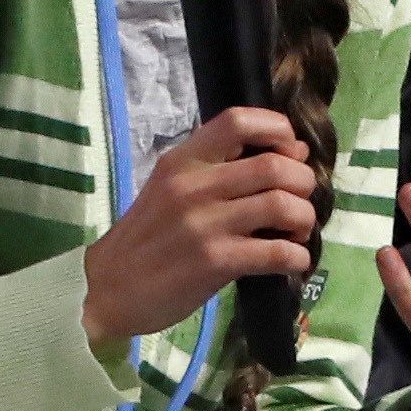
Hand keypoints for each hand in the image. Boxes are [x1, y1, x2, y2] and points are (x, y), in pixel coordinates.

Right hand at [79, 106, 316, 344]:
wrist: (106, 289)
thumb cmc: (146, 239)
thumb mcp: (170, 188)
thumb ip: (218, 170)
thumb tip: (291, 153)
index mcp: (182, 161)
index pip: (237, 121)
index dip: (278, 129)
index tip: (291, 151)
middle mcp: (193, 185)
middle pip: (274, 165)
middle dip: (304, 183)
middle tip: (301, 201)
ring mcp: (204, 224)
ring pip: (282, 205)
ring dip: (304, 219)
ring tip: (298, 232)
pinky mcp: (215, 262)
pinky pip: (276, 252)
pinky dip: (297, 256)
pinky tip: (293, 261)